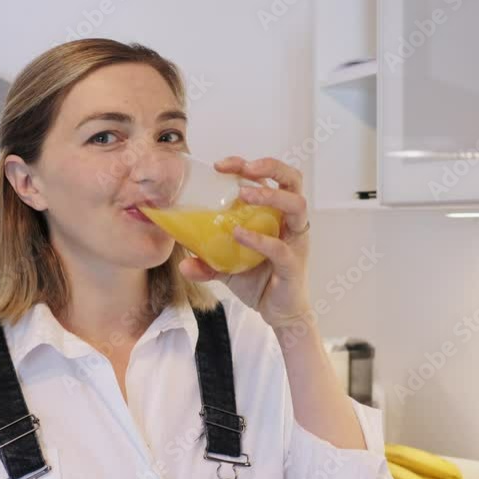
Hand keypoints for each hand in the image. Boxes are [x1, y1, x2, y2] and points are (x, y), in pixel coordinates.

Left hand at [178, 156, 312, 328]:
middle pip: (292, 180)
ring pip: (297, 204)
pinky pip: (280, 247)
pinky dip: (259, 239)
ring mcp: (295, 240)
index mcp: (276, 214)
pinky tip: (239, 234)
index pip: (269, 177)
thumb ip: (206, 262)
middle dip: (270, 167)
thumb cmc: (259, 281)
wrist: (278, 312)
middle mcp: (290, 221)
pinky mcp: (294, 263)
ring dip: (271, 195)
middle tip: (244, 168)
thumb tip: (182, 263)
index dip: (246, 165)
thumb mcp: (227, 268)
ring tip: (245, 194)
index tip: (219, 165)